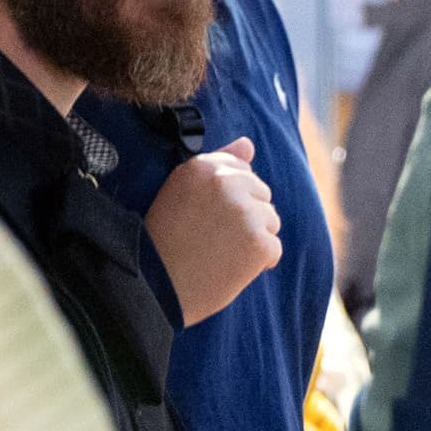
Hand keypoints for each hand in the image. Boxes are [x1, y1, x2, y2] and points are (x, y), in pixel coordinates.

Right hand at [145, 138, 281, 325]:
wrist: (156, 287)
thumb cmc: (165, 242)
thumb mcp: (183, 191)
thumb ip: (219, 163)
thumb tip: (249, 143)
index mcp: (203, 165)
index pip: (241, 171)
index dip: (229, 199)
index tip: (207, 217)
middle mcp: (226, 182)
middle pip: (260, 194)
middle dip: (245, 217)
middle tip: (211, 238)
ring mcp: (245, 212)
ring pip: (270, 221)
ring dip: (253, 239)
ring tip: (219, 253)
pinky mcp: (259, 242)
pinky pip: (274, 249)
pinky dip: (258, 263)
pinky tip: (231, 268)